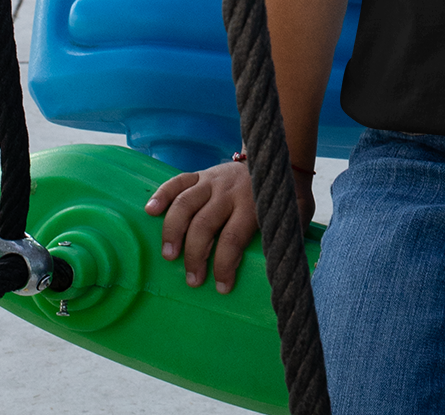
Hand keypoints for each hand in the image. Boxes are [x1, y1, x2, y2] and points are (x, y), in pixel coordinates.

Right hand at [145, 158, 305, 294]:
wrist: (275, 157)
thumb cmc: (282, 197)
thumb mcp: (294, 214)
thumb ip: (289, 235)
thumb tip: (286, 267)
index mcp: (252, 205)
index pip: (233, 238)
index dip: (225, 265)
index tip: (222, 288)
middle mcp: (230, 192)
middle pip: (204, 224)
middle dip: (195, 255)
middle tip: (192, 280)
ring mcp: (213, 180)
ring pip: (186, 203)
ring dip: (173, 230)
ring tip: (168, 255)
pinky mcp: (202, 173)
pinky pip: (178, 181)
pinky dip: (162, 194)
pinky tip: (150, 211)